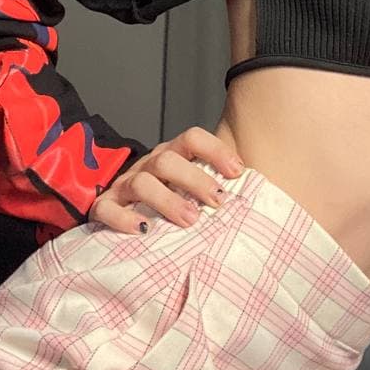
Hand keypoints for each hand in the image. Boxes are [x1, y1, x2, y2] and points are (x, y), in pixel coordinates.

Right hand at [87, 126, 244, 231]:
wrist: (128, 218)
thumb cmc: (176, 204)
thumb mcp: (198, 192)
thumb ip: (222, 192)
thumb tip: (265, 201)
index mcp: (173, 155)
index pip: (192, 138)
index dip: (215, 151)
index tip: (239, 173)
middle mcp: (149, 165)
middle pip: (168, 161)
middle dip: (195, 180)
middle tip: (218, 203)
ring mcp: (125, 185)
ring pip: (142, 182)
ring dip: (167, 200)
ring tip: (190, 221)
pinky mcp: (104, 207)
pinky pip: (107, 208)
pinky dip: (123, 219)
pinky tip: (143, 231)